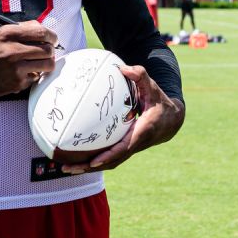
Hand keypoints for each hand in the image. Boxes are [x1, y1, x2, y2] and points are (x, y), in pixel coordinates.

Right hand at [0, 22, 57, 96]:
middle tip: (48, 52)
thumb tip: (44, 29)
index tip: (53, 39)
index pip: (41, 32)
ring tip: (40, 62)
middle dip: (51, 50)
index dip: (52, 36)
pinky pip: (36, 77)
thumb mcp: (1, 32)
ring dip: (47, 63)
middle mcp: (12, 50)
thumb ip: (23, 28)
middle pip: (48, 50)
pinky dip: (33, 74)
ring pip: (47, 65)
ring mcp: (15, 68)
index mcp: (8, 34)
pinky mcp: (17, 83)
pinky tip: (24, 72)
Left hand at [60, 64, 184, 173]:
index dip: (109, 155)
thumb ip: (140, 75)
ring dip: (87, 168)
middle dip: (90, 167)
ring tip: (65, 168)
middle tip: (67, 168)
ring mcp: (130, 149)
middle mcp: (135, 144)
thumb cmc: (159, 101)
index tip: (94, 161)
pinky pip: (108, 158)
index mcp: (142, 132)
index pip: (125, 147)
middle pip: (111, 161)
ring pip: (108, 163)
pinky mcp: (126, 149)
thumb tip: (123, 68)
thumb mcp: (152, 87)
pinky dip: (93, 162)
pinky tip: (76, 159)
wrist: (171, 121)